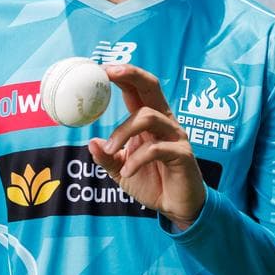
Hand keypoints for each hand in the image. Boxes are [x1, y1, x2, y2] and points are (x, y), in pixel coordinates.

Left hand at [88, 64, 205, 229]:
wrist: (177, 206)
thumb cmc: (152, 182)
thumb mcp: (121, 170)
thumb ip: (107, 156)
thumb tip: (91, 141)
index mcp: (150, 119)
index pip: (138, 88)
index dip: (123, 74)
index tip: (100, 67)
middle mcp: (164, 121)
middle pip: (151, 86)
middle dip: (131, 74)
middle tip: (108, 72)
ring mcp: (175, 136)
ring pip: (148, 116)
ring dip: (122, 131)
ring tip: (110, 150)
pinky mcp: (182, 154)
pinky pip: (157, 148)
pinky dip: (136, 159)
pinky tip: (128, 172)